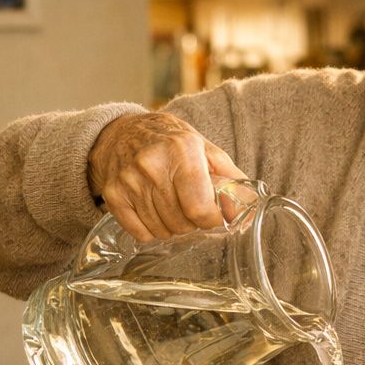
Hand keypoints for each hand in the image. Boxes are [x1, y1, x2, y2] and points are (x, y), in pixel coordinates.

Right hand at [88, 111, 246, 240]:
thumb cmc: (170, 141)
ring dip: (173, 227)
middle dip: (193, 223)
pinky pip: (140, 233)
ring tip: (173, 207)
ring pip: (161, 231)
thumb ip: (231, 178)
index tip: (215, 216)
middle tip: (192, 209)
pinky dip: (151, 230)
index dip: (213, 220)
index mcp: (181, 150)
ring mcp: (129, 181)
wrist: (122, 131)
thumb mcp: (205, 149)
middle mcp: (152, 165)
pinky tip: (154, 212)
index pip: (199, 208)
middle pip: (181, 223)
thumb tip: (250, 209)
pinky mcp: (113, 194)